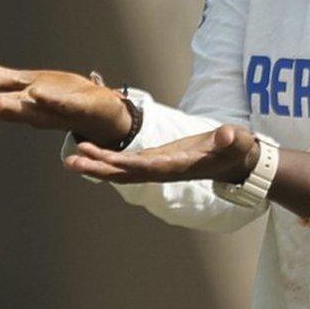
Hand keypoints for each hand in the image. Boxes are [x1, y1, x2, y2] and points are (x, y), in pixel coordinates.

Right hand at [0, 65, 133, 145]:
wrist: (104, 113)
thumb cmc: (64, 97)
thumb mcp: (29, 84)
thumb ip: (0, 80)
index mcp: (25, 103)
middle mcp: (38, 110)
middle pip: (11, 110)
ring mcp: (58, 110)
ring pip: (33, 111)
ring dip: (14, 108)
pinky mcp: (80, 107)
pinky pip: (64, 104)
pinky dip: (51, 100)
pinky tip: (37, 93)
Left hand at [64, 124, 259, 185]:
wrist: (237, 160)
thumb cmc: (237, 149)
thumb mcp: (238, 141)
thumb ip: (232, 139)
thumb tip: (228, 136)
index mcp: (178, 165)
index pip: (147, 166)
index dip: (124, 164)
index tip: (103, 160)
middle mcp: (163, 170)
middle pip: (126, 173)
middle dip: (99, 168)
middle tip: (71, 161)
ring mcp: (158, 166)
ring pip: (122, 170)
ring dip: (97, 165)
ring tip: (71, 159)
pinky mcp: (156, 160)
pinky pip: (127, 164)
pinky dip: (107, 160)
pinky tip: (90, 152)